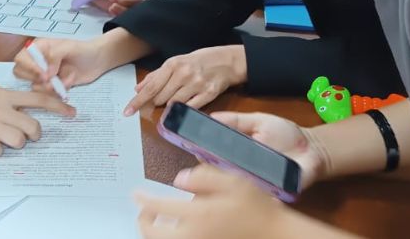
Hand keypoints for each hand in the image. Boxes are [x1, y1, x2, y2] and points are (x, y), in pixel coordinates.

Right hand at [0, 79, 75, 156]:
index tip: (72, 113)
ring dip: (17, 144)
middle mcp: (0, 111)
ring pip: (17, 141)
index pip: (38, 100)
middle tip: (30, 136)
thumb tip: (25, 103)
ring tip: (6, 141)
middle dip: (35, 134)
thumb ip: (7, 96)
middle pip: (31, 127)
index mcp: (5, 96)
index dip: (58, 107)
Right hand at [12, 30, 151, 93]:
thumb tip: (46, 74)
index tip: (42, 73)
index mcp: (38, 48)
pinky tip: (68, 86)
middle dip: (35, 79)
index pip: (21, 58)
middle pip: (20, 73)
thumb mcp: (69, 47)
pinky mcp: (53, 87)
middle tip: (50, 79)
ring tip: (62, 83)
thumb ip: (55, 56)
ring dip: (48, 88)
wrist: (98, 60)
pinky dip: (57, 93)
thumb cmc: (83, 49)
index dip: (28, 67)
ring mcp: (44, 75)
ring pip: (34, 87)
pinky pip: (47, 94)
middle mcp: (37, 62)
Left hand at [124, 45, 246, 115]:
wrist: (226, 61)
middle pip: (161, 98)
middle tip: (161, 99)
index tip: (127, 111)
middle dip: (157, 102)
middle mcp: (183, 74)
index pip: (151, 87)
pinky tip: (185, 105)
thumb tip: (138, 89)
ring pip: (174, 104)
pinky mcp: (208, 94)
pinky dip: (184, 110)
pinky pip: (190, 109)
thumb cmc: (198, 61)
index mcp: (173, 64)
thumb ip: (156, 76)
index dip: (137, 101)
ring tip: (177, 97)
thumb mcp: (176, 63)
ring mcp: (197, 84)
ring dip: (170, 106)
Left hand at [135, 164, 289, 238]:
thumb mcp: (233, 181)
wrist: (274, 234)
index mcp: (199, 214)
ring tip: (156, 219)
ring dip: (153, 233)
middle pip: (151, 234)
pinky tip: (174, 229)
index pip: (158, 207)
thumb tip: (179, 179)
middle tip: (145, 209)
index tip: (136, 194)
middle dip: (142, 221)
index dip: (143, 199)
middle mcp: (194, 235)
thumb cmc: (256, 207)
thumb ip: (204, 176)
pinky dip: (169, 237)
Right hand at [210, 111, 326, 189]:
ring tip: (225, 166)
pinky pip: (256, 198)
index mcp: (236, 151)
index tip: (191, 144)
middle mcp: (241, 170)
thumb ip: (237, 120)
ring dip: (228, 178)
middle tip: (205, 156)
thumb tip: (211, 116)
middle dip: (210, 166)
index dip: (201, 150)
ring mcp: (255, 184)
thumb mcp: (260, 120)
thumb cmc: (285, 135)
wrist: (314, 150)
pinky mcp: (270, 195)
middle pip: (219, 172)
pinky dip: (251, 193)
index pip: (212, 154)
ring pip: (234, 185)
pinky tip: (247, 181)